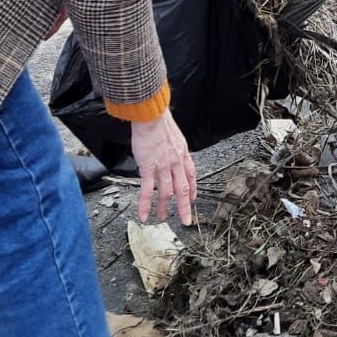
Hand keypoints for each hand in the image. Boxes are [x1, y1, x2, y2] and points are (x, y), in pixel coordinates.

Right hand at [131, 110, 196, 225]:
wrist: (152, 116)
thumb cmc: (159, 121)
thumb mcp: (174, 134)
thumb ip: (173, 146)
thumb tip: (170, 149)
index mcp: (182, 154)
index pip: (191, 175)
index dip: (192, 189)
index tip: (192, 198)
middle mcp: (175, 163)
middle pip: (182, 189)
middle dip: (184, 207)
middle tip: (185, 219)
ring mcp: (162, 167)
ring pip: (166, 192)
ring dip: (164, 208)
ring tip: (162, 218)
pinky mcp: (148, 168)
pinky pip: (147, 190)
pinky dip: (146, 204)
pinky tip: (144, 214)